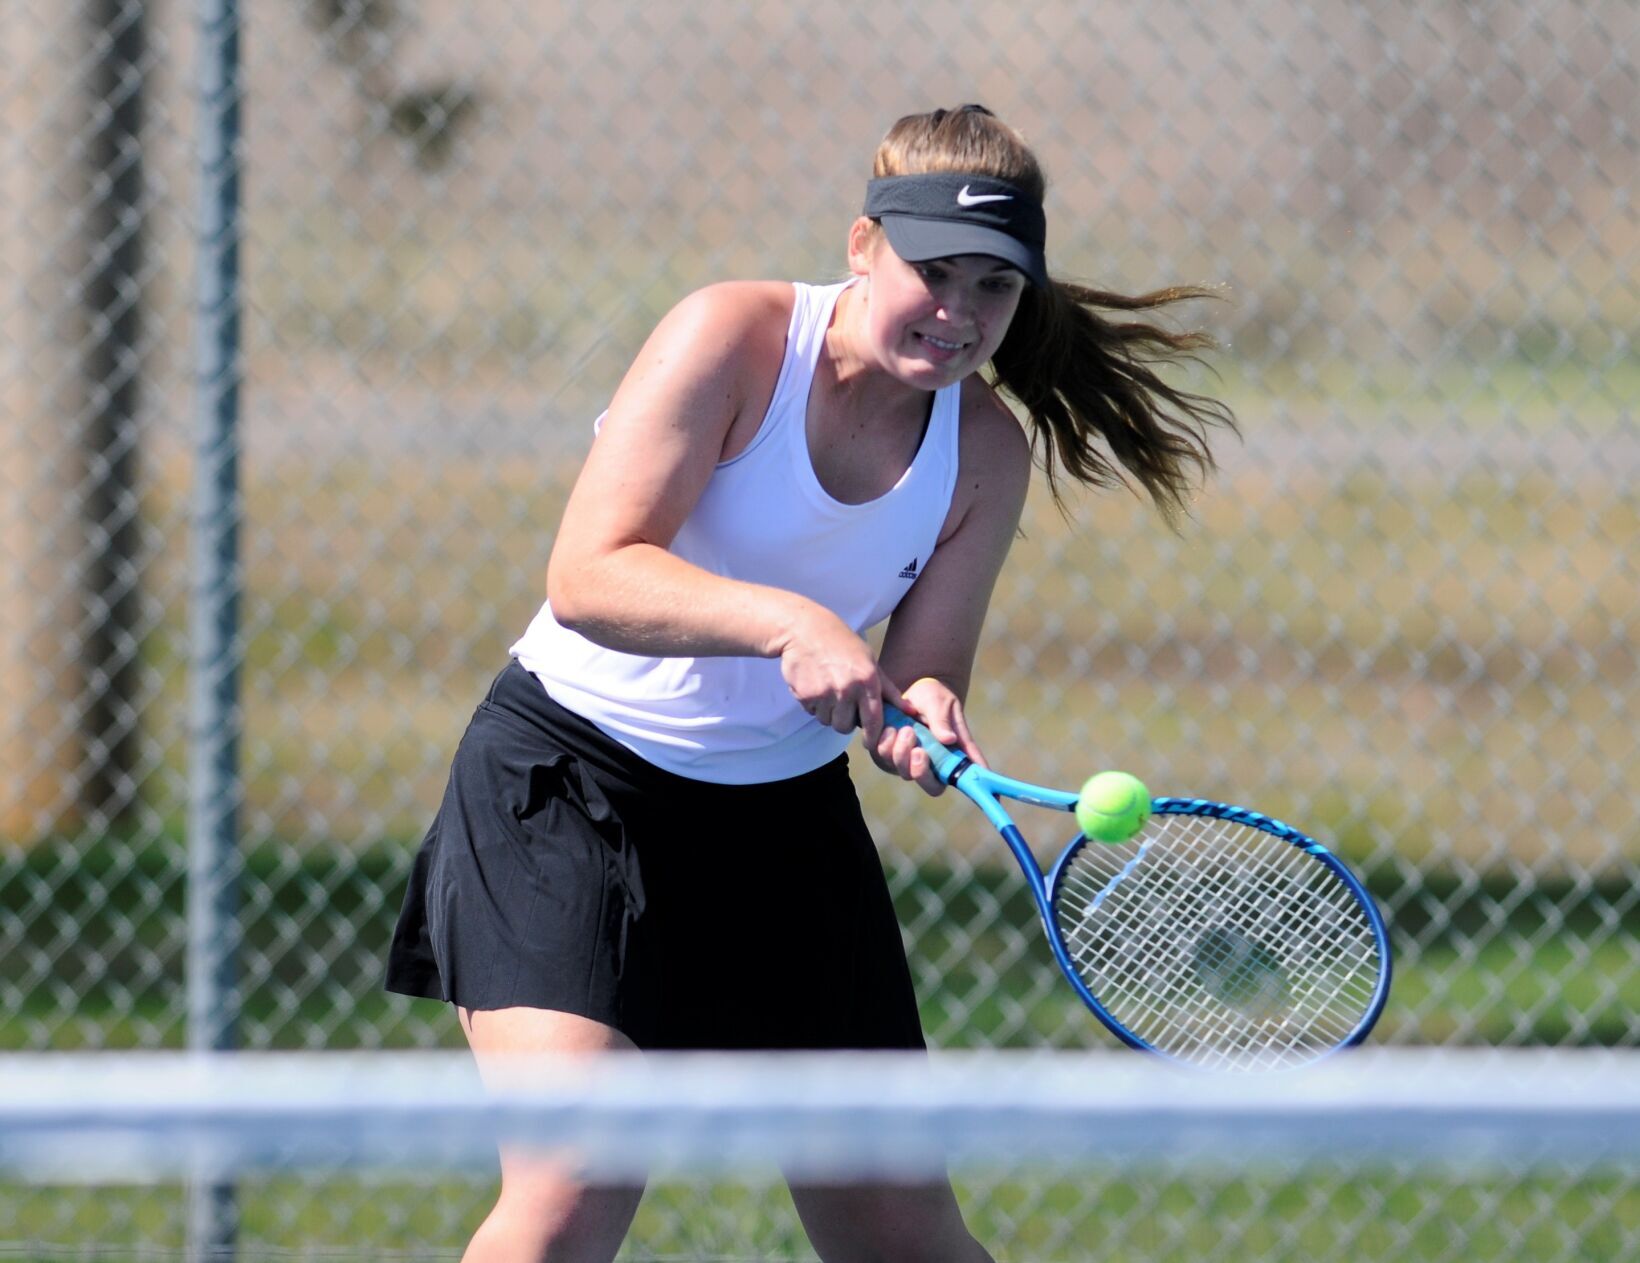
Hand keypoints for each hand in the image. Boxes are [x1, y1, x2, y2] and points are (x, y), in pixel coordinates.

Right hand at [777, 606, 905, 745]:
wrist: (805, 630)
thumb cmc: (842, 644)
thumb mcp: (870, 661)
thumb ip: (888, 690)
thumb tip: (911, 711)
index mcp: (868, 680)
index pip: (874, 721)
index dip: (873, 737)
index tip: (870, 742)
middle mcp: (847, 689)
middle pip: (846, 727)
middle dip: (844, 721)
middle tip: (843, 703)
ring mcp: (825, 693)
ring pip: (828, 721)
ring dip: (828, 712)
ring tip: (828, 690)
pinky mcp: (805, 695)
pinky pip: (812, 713)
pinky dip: (813, 705)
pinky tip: (815, 684)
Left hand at [871, 676, 985, 796]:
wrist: (908, 689)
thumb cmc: (934, 697)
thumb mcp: (941, 702)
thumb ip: (943, 720)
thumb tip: (949, 739)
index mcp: (954, 754)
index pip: (967, 775)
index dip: (975, 788)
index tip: (984, 793)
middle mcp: (934, 764)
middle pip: (932, 786)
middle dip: (923, 772)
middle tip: (920, 750)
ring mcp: (910, 762)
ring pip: (905, 773)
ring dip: (903, 753)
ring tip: (906, 729)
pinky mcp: (889, 755)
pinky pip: (883, 759)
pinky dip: (885, 745)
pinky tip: (890, 728)